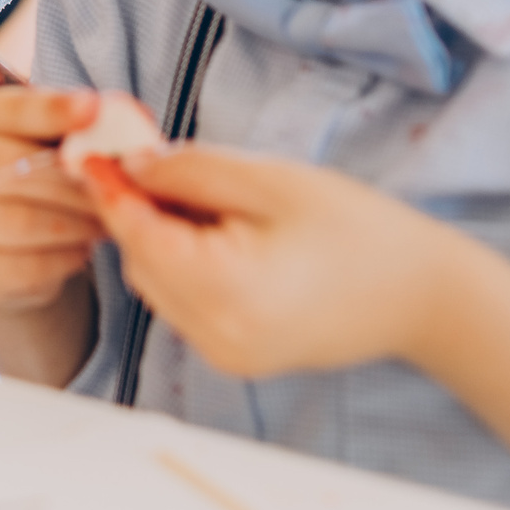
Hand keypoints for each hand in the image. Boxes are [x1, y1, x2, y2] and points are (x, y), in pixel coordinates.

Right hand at [0, 88, 105, 313]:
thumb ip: (82, 126)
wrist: (15, 242)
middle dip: (69, 180)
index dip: (49, 108)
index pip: (5, 109)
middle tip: (112, 190)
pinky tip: (81, 251)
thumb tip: (114, 115)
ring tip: (104, 223)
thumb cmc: (41, 176)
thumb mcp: (58, 141)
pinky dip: (61, 260)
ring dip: (73, 224)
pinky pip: (19, 267)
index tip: (92, 108)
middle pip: (8, 167)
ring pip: (16, 222)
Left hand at [82, 146, 479, 376]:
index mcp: (225, 290)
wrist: (423, 296)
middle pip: (140, 262)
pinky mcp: (235, 358)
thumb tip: (128, 164)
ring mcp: (224, 355)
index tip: (87, 152)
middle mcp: (215, 335)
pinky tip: (213, 231)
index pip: (137, 233)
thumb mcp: (270, 180)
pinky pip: (183, 305)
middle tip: (142, 159)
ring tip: (193, 193)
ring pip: (156, 285)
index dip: (108, 189)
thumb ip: (190, 171)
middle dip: (135, 211)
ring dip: (158, 238)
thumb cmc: (357, 229)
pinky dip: (182, 266)